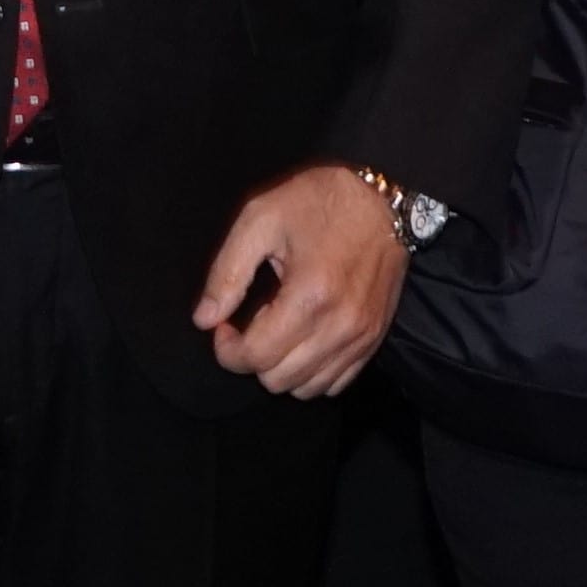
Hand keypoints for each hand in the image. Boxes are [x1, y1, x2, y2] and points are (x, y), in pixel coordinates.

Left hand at [194, 167, 406, 401]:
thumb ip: (227, 273)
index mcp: (309, 296)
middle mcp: (339, 326)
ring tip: (280, 327)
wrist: (382, 197)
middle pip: (278, 380)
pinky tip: (304, 337)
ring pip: (307, 388)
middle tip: (253, 321)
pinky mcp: (374, 339)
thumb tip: (204, 320)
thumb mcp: (260, 219)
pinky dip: (312, 371)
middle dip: (253, 357)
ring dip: (282, 367)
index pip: (256, 357)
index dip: (228, 349)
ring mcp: (361, 337)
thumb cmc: (317, 201)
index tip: (225, 324)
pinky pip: (335, 383)